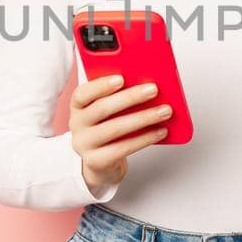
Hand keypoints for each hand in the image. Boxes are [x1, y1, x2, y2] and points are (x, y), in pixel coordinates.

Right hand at [69, 75, 170, 190]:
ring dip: (143, 118)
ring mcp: (84, 145)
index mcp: (78, 106)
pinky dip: (144, 138)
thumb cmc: (107, 128)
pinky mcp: (97, 162)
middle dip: (130, 97)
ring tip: (164, 111)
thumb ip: (119, 97)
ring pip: (115, 128)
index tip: (121, 78)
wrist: (100, 163)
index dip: (100, 85)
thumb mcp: (108, 111)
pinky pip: (123, 148)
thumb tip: (145, 85)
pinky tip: (160, 131)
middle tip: (153, 90)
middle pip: (102, 109)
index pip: (82, 94)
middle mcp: (77, 125)